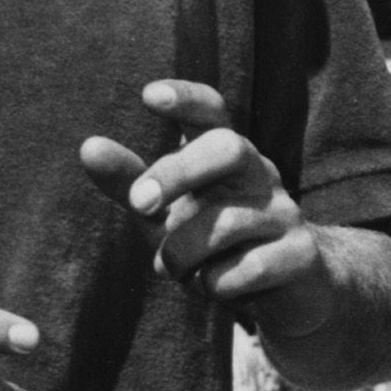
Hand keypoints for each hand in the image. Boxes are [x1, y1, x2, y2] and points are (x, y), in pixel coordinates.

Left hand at [79, 78, 329, 329]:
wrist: (290, 293)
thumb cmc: (215, 245)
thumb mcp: (167, 215)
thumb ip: (130, 183)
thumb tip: (88, 147)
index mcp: (227, 156)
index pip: (213, 112)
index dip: (186, 99)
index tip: (149, 96)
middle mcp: (261, 174)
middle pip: (228, 147)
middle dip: (178, 172)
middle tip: (138, 203)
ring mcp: (286, 213)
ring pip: (225, 223)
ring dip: (182, 253)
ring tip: (173, 270)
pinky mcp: (301, 255)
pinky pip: (247, 269)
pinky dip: (216, 284)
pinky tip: (215, 287)